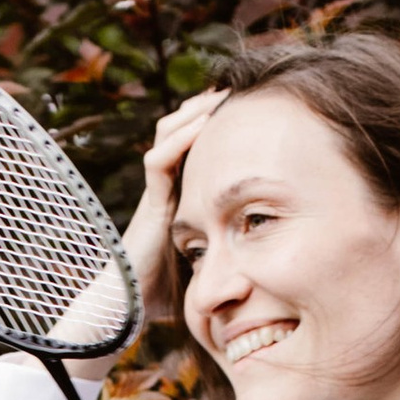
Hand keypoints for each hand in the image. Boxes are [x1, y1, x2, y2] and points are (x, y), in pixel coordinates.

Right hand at [117, 90, 225, 330]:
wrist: (132, 309)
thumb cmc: (169, 292)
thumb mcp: (210, 259)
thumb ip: (228, 243)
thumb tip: (268, 242)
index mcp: (181, 193)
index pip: (193, 144)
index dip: (212, 122)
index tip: (242, 107)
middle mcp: (167, 187)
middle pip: (179, 130)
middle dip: (203, 107)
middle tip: (233, 90)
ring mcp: (157, 193)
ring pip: (167, 135)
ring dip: (192, 113)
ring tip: (218, 96)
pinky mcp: (151, 205)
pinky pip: (158, 161)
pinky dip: (180, 140)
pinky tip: (202, 126)